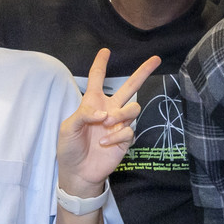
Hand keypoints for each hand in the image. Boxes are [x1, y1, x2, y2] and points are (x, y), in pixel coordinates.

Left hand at [57, 49, 159, 194]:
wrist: (78, 172)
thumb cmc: (70, 147)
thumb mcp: (67, 128)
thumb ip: (83, 114)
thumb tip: (104, 113)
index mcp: (92, 102)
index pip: (97, 78)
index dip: (101, 63)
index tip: (105, 51)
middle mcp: (109, 110)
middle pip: (130, 86)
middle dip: (143, 72)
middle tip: (156, 59)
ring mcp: (119, 124)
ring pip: (133, 108)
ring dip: (121, 114)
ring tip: (107, 124)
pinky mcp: (125, 140)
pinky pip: (129, 131)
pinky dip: (116, 136)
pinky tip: (105, 143)